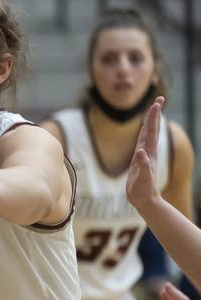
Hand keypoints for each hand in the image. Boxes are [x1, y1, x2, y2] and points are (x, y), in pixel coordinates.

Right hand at [126, 96, 163, 211]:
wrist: (145, 200)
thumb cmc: (143, 191)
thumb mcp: (143, 179)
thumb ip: (143, 166)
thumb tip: (140, 152)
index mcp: (148, 153)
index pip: (151, 131)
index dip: (153, 117)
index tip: (156, 103)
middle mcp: (148, 152)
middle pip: (152, 129)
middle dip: (154, 114)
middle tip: (159, 99)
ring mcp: (145, 156)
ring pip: (148, 134)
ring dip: (150, 122)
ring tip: (152, 111)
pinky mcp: (140, 160)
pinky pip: (142, 143)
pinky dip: (143, 134)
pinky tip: (143, 132)